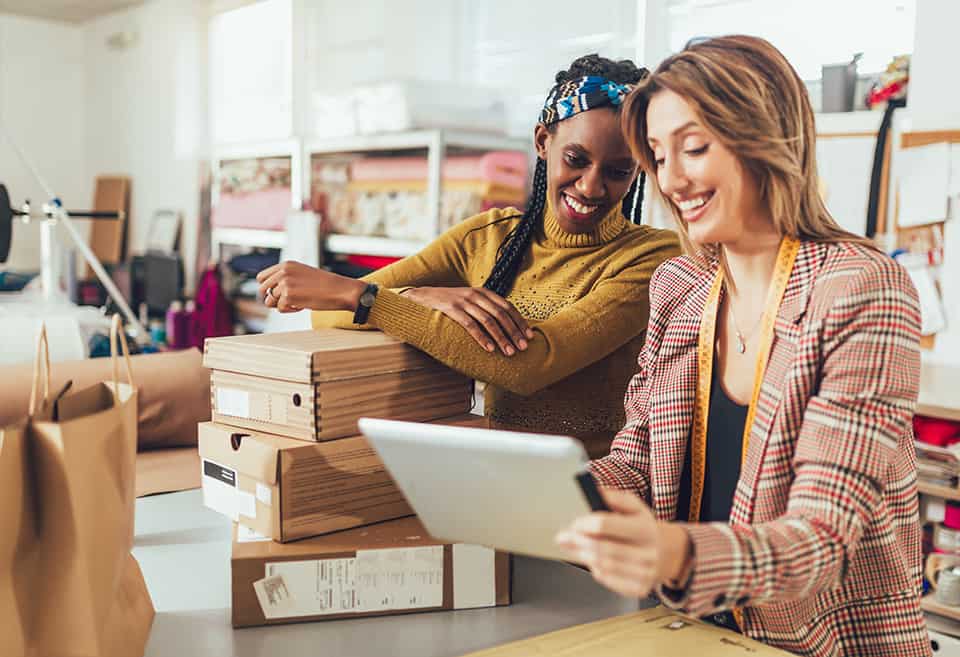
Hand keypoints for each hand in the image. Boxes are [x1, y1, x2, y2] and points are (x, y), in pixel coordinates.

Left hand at [256, 261, 365, 313]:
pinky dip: (290, 310)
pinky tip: (303, 306)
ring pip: (270, 301)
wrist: (341, 290)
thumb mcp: (303, 275)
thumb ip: (286, 279)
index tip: (278, 295)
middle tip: (287, 302)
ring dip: (282, 306)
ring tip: (298, 303)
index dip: (267, 288)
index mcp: (286, 265)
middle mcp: (283, 272)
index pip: (261, 277)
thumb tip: (267, 295)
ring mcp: (285, 283)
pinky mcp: (288, 295)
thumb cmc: (325, 286)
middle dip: (272, 299)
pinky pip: (280, 309)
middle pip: (262, 290)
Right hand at [402, 287, 533, 355]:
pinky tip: (490, 349)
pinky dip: (482, 338)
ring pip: (488, 321)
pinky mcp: (452, 310)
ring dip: (501, 338)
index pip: (508, 307)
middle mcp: (476, 295)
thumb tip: (506, 328)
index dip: (520, 322)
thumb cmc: (449, 304)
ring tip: (509, 352)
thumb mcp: (469, 302)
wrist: (421, 297)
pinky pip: (470, 325)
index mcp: (483, 292)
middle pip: (501, 315)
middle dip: (514, 332)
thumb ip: (485, 310)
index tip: (529, 336)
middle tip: (523, 347)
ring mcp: (463, 302)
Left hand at [555, 488, 690, 597]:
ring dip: (582, 555)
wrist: (668, 553)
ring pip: (602, 565)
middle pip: (601, 548)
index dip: (584, 523)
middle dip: (577, 541)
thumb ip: (614, 497)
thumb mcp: (635, 506)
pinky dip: (594, 569)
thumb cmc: (644, 528)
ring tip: (572, 547)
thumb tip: (594, 491)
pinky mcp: (639, 588)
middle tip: (563, 537)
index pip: (605, 524)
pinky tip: (591, 560)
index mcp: (645, 529)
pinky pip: (607, 579)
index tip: (574, 522)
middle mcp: (647, 553)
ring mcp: (644, 573)